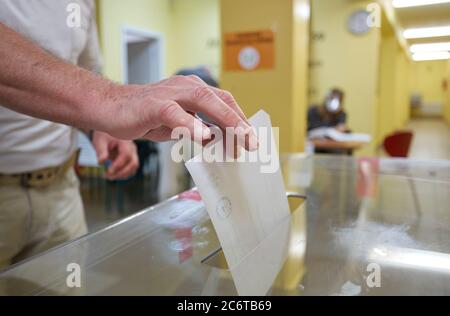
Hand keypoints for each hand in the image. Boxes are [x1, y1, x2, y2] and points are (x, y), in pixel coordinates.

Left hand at [92, 131, 138, 179]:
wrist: (108, 132)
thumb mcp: (100, 141)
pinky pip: (131, 169)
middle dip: (122, 172)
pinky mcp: (131, 159)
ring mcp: (133, 154)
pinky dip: (123, 174)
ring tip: (109, 177)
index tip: (108, 171)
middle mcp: (132, 148)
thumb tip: (101, 163)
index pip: (126, 155)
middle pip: (133, 163)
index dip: (118, 165)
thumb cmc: (103, 136)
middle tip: (108, 177)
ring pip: (133, 168)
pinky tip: (113, 175)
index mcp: (125, 142)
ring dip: (122, 175)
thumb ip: (101, 151)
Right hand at [100, 75, 257, 150]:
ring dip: (225, 121)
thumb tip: (216, 139)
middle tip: (252, 143)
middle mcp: (186, 87)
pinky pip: (175, 113)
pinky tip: (203, 136)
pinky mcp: (154, 104)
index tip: (250, 138)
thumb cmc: (143, 115)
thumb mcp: (176, 125)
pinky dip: (191, 124)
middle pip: (220, 100)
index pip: (224, 102)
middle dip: (239, 122)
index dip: (240, 119)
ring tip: (239, 139)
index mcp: (193, 90)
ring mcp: (171, 93)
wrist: (110, 108)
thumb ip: (196, 129)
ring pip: (204, 101)